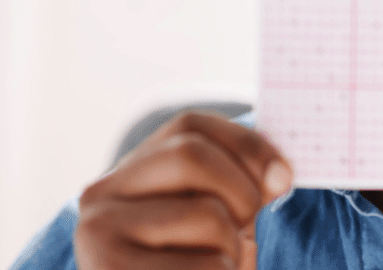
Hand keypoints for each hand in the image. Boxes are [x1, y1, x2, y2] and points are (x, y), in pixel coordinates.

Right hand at [74, 111, 293, 269]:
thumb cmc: (193, 268)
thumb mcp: (214, 220)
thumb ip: (241, 186)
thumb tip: (278, 176)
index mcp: (129, 171)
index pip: (191, 126)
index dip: (247, 145)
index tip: (283, 177)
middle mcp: (101, 194)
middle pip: (193, 156)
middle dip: (242, 193)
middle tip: (246, 229)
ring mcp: (99, 235)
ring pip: (207, 215)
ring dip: (233, 248)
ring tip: (216, 268)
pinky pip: (206, 266)